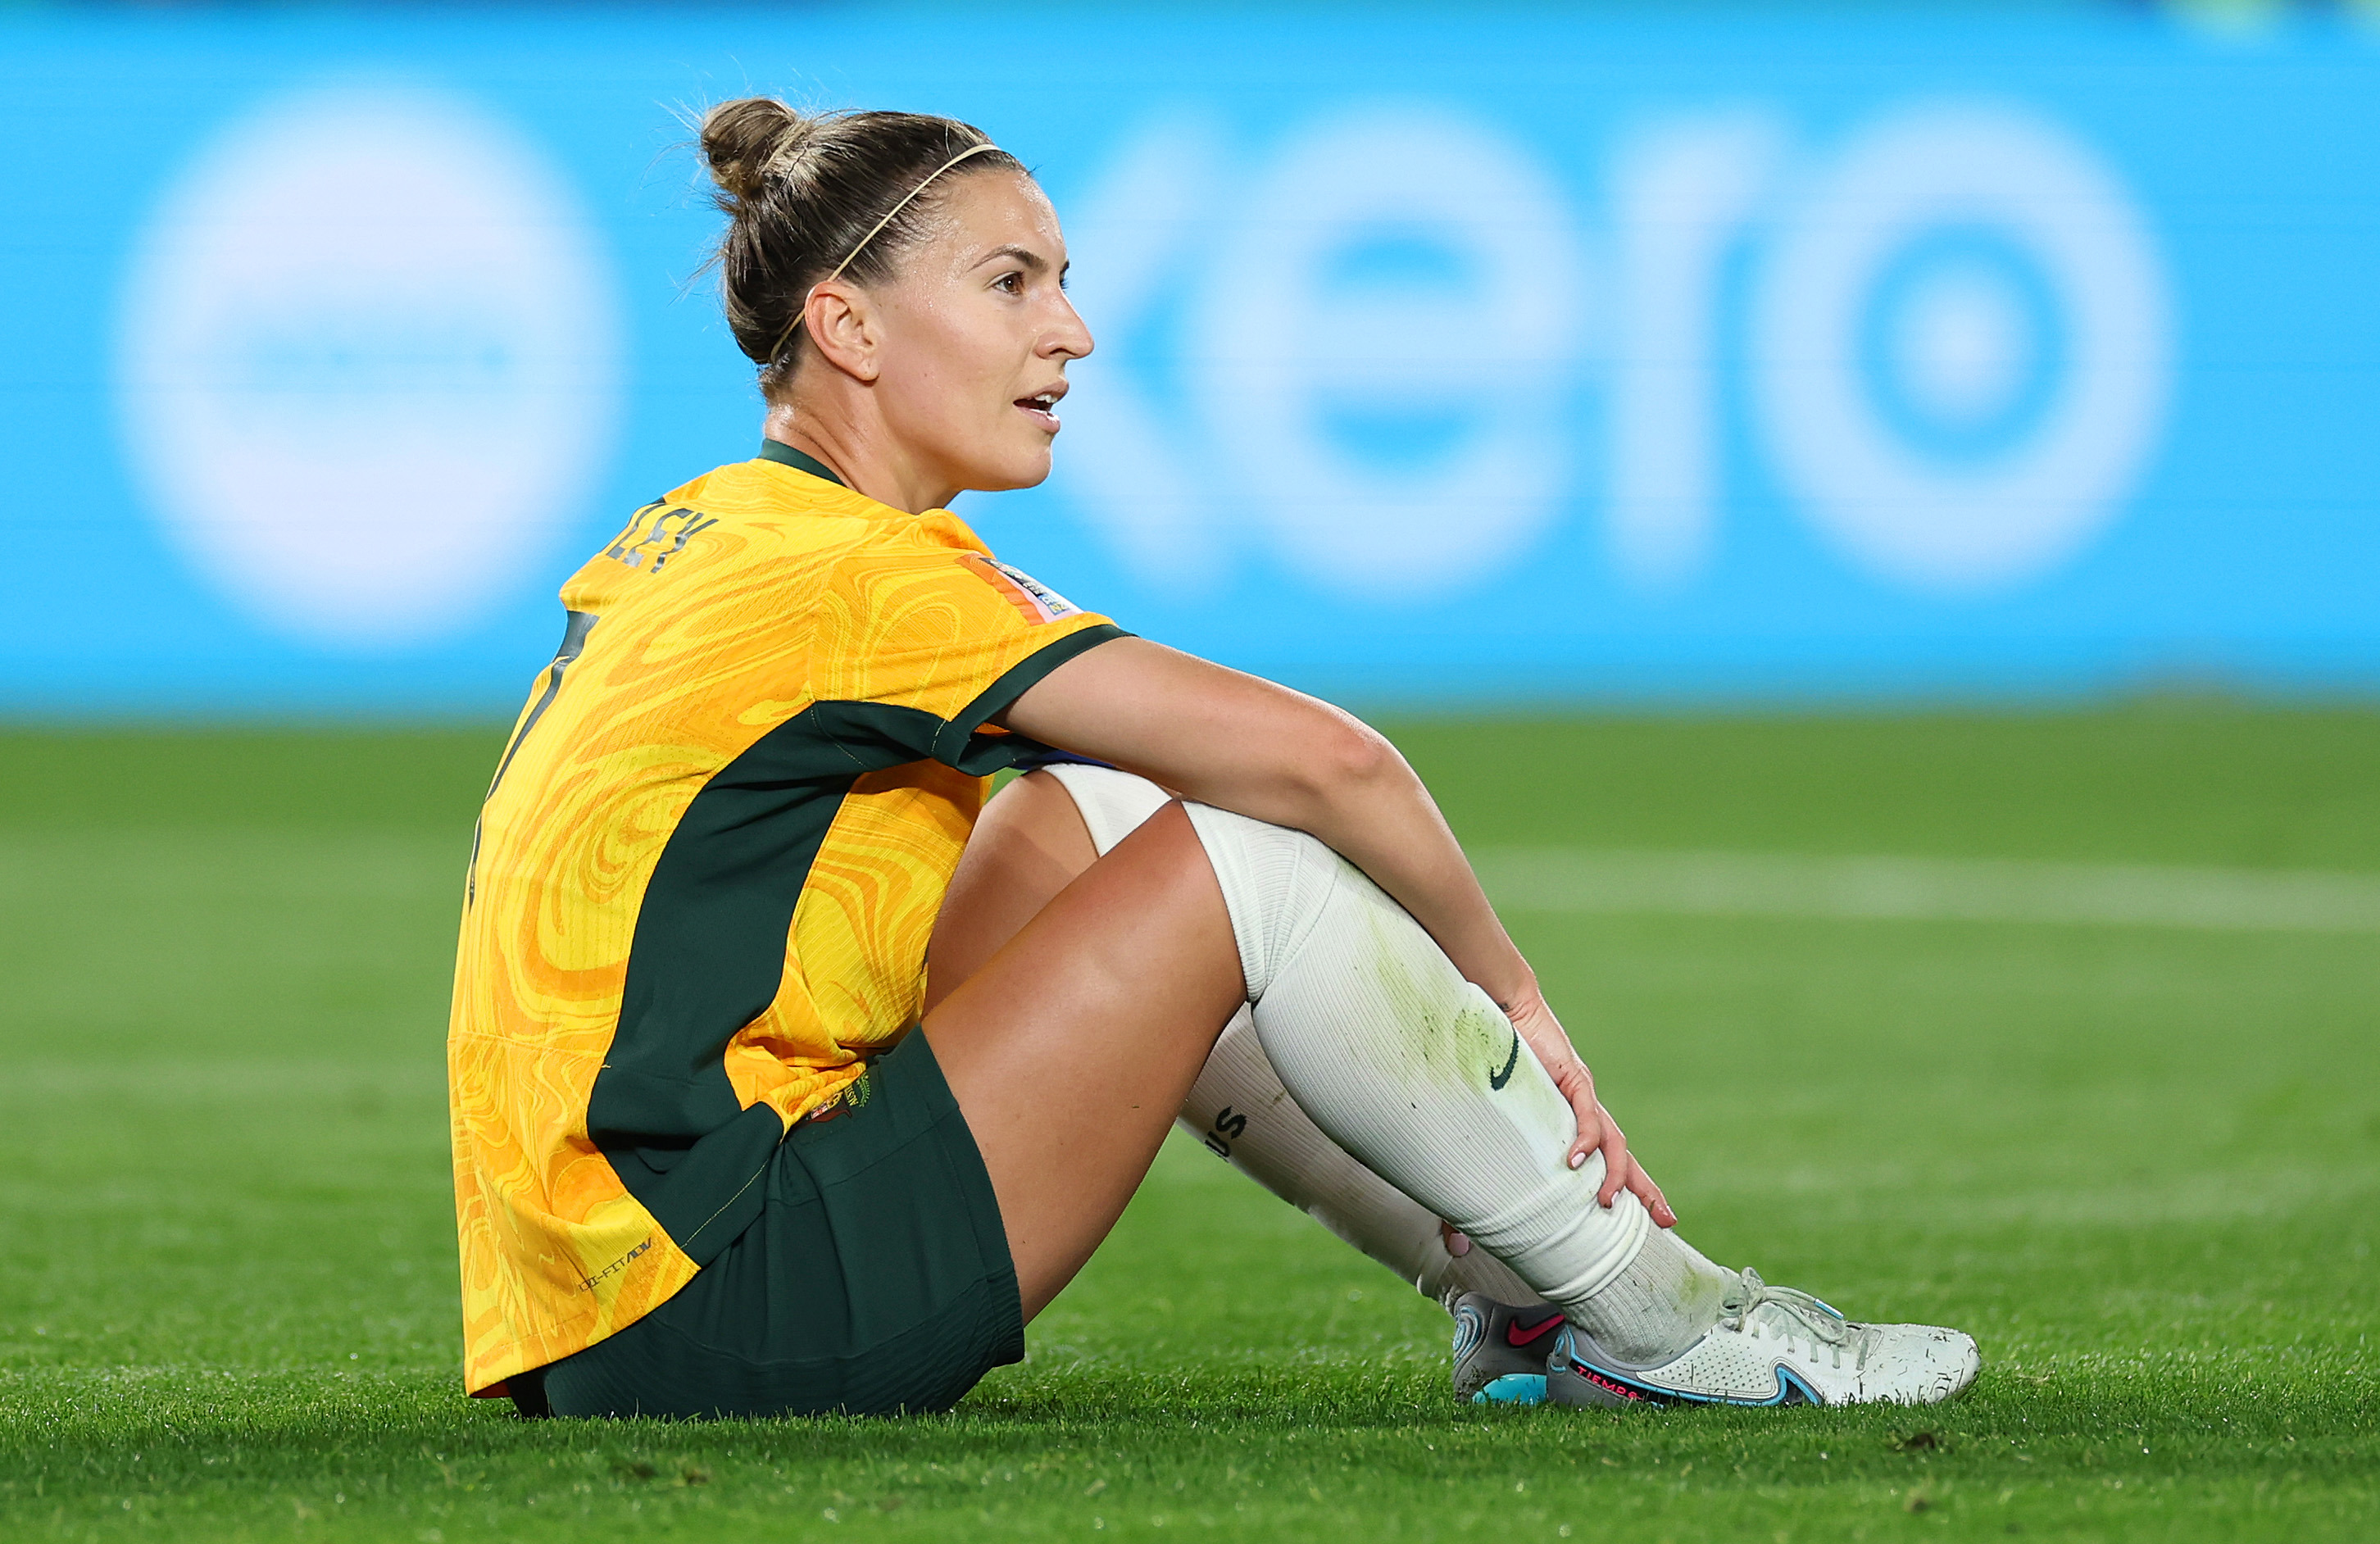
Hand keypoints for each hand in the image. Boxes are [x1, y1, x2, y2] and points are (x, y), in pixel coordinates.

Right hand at [1502, 987, 1676, 1227]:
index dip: (1630, 1190)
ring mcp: (1582, 1096)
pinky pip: (1586, 1115)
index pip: (1609, 1162)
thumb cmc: (1491, 1070)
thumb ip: (1479, 1183)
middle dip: (1645, 1190)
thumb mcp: (1488, 1133)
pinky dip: (1584, 1139)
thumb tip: (1455, 1248)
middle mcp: (1585, 1112)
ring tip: (1605, 1203)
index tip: (1652, 1220)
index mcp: (1573, 1123)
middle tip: (1667, 1221)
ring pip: (1613, 1142)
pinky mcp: (1572, 1078)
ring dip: (1614, 1174)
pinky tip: (1574, 1161)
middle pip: (1624, 1158)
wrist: (1501, 1008)